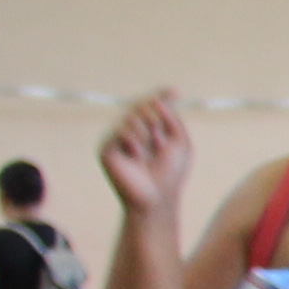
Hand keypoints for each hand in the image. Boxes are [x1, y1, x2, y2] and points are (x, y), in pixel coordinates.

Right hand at [98, 93, 196, 219]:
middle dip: (155, 119)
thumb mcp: (181, 143)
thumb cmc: (172, 173)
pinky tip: (137, 155)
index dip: (162, 97)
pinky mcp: (107, 149)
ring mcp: (118, 140)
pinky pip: (121, 131)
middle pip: (142, 106)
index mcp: (151, 131)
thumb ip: (174, 119)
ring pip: (132, 117)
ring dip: (147, 132)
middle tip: (161, 139)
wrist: (158, 197)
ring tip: (152, 151)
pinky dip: (134, 141)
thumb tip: (163, 97)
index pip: (152, 107)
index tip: (175, 91)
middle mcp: (133, 132)